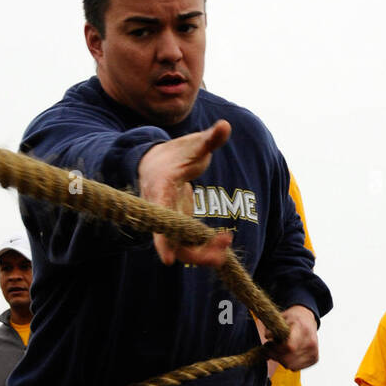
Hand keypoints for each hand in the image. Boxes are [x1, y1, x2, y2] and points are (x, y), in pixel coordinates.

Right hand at [137, 120, 233, 267]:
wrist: (158, 163)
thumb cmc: (176, 153)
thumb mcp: (194, 145)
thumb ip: (210, 139)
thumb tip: (226, 125)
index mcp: (161, 190)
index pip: (160, 217)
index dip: (163, 240)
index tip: (168, 260)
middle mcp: (161, 211)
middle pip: (173, 241)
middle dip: (196, 252)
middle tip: (225, 246)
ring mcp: (168, 221)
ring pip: (181, 248)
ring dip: (204, 253)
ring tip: (227, 242)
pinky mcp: (178, 226)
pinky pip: (189, 244)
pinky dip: (206, 246)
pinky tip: (224, 239)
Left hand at [263, 305, 318, 371]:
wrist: (308, 319)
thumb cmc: (294, 319)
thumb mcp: (281, 318)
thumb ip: (273, 327)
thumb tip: (268, 336)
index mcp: (303, 329)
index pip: (289, 347)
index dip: (276, 349)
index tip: (270, 344)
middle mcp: (311, 342)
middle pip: (288, 359)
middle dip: (275, 356)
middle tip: (270, 348)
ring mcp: (314, 352)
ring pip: (291, 366)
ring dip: (280, 360)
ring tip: (278, 350)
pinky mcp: (315, 359)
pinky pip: (296, 368)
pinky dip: (288, 363)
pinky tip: (286, 354)